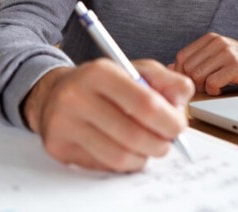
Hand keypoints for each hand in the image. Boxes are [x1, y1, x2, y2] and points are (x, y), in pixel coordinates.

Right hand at [23, 59, 193, 171]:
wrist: (54, 93)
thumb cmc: (102, 84)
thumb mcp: (134, 70)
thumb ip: (165, 80)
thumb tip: (183, 97)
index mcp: (100, 72)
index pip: (145, 104)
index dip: (169, 121)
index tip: (178, 128)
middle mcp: (77, 96)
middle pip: (134, 135)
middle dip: (160, 144)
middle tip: (165, 143)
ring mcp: (64, 123)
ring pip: (119, 157)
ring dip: (142, 157)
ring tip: (145, 146)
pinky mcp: (58, 146)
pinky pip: (102, 166)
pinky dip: (121, 163)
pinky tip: (122, 149)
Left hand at [170, 32, 237, 94]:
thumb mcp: (217, 58)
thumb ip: (195, 61)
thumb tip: (168, 68)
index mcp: (210, 39)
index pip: (181, 57)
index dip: (180, 74)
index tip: (189, 83)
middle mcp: (218, 43)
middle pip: (187, 67)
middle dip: (192, 82)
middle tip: (203, 87)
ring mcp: (227, 53)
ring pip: (197, 76)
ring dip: (203, 87)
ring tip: (213, 87)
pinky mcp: (237, 67)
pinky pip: (212, 83)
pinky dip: (213, 91)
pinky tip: (221, 89)